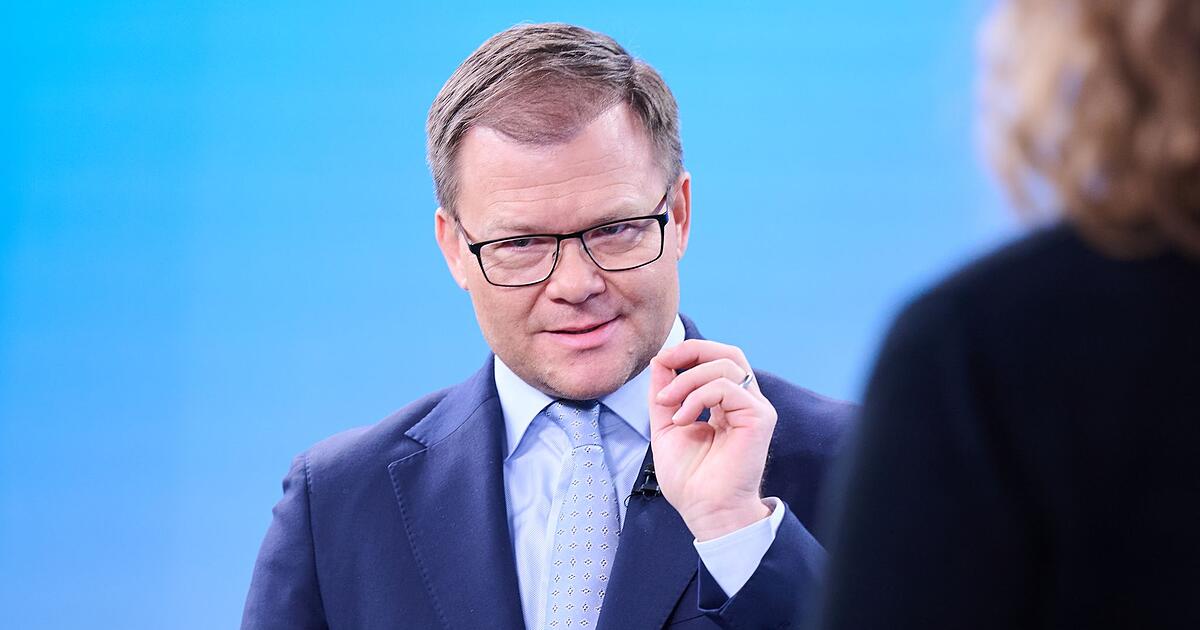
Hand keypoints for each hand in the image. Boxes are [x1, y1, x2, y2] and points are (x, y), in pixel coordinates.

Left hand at [648, 339, 775, 540]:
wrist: (705, 511)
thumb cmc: (690, 479)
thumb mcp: (667, 425)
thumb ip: (665, 392)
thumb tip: (661, 360)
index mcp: (726, 404)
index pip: (715, 360)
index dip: (688, 352)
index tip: (661, 363)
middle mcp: (744, 403)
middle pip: (728, 353)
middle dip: (692, 350)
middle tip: (665, 362)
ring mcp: (755, 409)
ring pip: (725, 366)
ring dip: (687, 379)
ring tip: (668, 404)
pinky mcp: (759, 418)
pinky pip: (727, 388)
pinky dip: (697, 396)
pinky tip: (682, 419)